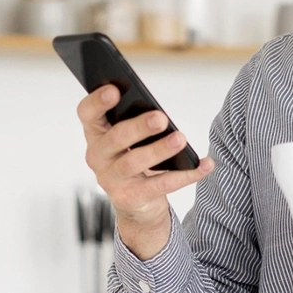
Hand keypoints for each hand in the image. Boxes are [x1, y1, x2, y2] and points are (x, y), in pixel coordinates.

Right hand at [77, 85, 213, 258]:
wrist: (137, 203)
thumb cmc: (135, 157)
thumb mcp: (130, 138)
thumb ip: (135, 121)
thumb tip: (159, 112)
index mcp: (96, 133)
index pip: (87, 113)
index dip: (97, 101)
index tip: (115, 89)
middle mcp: (97, 156)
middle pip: (115, 138)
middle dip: (138, 127)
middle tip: (161, 118)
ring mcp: (110, 179)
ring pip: (134, 162)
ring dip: (159, 150)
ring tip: (181, 139)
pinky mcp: (129, 198)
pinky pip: (160, 185)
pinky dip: (186, 175)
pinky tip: (205, 164)